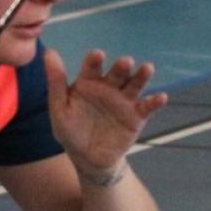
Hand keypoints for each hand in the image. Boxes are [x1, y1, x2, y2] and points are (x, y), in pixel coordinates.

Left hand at [44, 49, 166, 176]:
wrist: (88, 159)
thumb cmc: (71, 131)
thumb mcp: (60, 108)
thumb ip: (56, 81)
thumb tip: (49, 52)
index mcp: (88, 82)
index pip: (92, 67)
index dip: (94, 60)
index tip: (97, 55)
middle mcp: (108, 87)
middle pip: (117, 73)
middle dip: (121, 67)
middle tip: (125, 62)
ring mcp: (124, 100)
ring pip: (135, 84)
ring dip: (141, 76)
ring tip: (147, 68)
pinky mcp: (137, 116)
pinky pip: (147, 107)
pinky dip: (155, 102)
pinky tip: (161, 97)